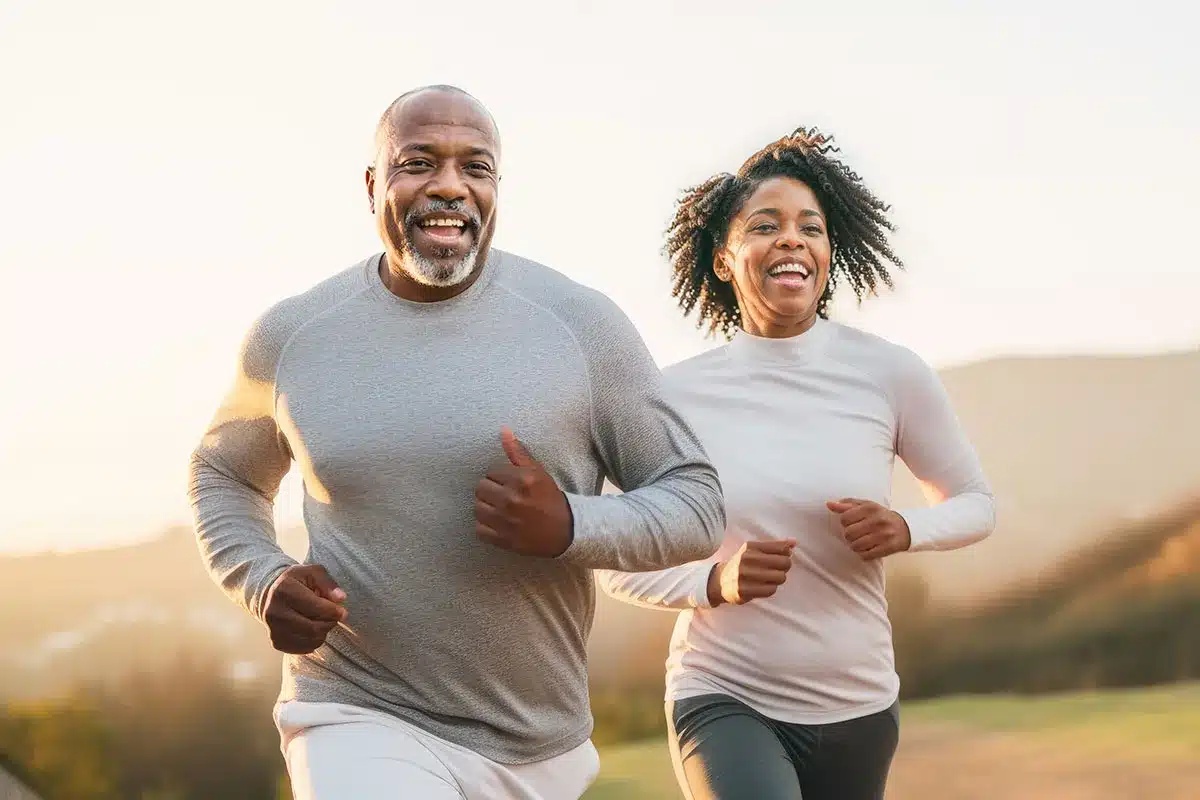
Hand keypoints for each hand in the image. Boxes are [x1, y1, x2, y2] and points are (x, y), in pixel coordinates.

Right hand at [263, 564, 347, 653]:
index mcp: (284, 590)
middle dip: (330, 623)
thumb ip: (328, 584)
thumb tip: (341, 598)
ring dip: (324, 632)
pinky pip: (305, 649)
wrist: (271, 595)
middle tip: (335, 617)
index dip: (334, 612)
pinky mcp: (276, 643)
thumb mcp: (313, 573)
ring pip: (311, 640)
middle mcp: (274, 612)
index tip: (343, 612)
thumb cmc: (297, 582)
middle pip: (313, 628)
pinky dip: (315, 641)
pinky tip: (313, 629)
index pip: (316, 608)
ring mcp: (273, 629)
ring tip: (323, 621)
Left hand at [474, 428, 572, 556]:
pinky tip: (499, 523)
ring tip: (500, 509)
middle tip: (504, 496)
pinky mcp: (503, 539)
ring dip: (486, 508)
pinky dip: (486, 527)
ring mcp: (506, 521)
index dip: (500, 478)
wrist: (566, 530)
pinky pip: (479, 529)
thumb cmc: (550, 498)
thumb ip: (517, 452)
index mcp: (521, 480)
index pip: (491, 472)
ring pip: (477, 508)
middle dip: (490, 491)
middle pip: (480, 489)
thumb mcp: (537, 472)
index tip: (510, 484)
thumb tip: (503, 431)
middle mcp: (512, 500)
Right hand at [707, 539, 796, 606]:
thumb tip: (795, 542)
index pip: (781, 548)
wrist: (720, 581)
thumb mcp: (754, 551)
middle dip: (785, 567)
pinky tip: (764, 586)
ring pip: (780, 577)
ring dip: (779, 579)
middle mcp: (746, 559)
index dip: (787, 554)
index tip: (782, 557)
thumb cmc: (743, 564)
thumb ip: (775, 546)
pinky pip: (771, 590)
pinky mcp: (744, 590)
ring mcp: (744, 575)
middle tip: (778, 569)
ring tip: (771, 578)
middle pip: (784, 563)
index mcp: (750, 546)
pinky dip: (771, 588)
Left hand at [826, 498, 910, 560]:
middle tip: (858, 533)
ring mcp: (883, 535)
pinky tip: (869, 548)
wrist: (906, 528)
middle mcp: (877, 521)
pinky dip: (864, 554)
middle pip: (848, 534)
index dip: (845, 523)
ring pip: (855, 546)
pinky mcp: (888, 548)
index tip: (852, 523)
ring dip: (856, 546)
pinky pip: (865, 556)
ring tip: (863, 541)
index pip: (844, 518)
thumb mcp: (865, 506)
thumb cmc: (880, 516)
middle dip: (850, 535)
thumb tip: (829, 504)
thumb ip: (846, 505)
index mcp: (870, 508)